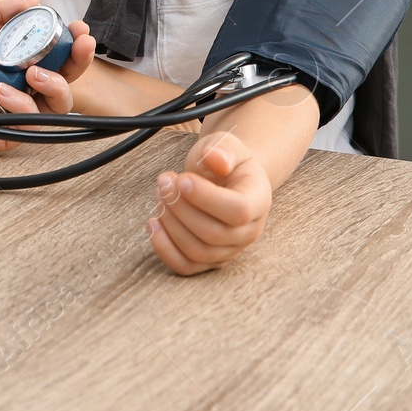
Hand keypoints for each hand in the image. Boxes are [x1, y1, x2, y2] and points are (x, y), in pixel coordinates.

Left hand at [0, 0, 94, 154]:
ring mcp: (11, 109)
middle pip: (64, 78)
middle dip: (77, 61)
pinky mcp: (3, 133)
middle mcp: (16, 83)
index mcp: (9, 57)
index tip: (80, 30)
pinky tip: (1, 94)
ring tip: (31, 73)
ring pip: (57, 104)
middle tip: (78, 46)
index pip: (51, 51)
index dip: (70, 42)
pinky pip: (30, 124)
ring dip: (53, 84)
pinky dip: (23, 107)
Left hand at [146, 131, 271, 274]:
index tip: (181, 178)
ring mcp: (230, 249)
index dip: (205, 197)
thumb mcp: (227, 144)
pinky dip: (164, 248)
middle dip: (180, 207)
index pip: (239, 211)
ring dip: (170, 224)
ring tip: (160, 195)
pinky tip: (153, 223)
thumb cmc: (225, 160)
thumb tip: (216, 159)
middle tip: (164, 182)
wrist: (226, 178)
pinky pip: (186, 266)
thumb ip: (222, 148)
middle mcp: (249, 231)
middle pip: (213, 234)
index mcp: (258, 201)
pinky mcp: (209, 258)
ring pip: (198, 251)